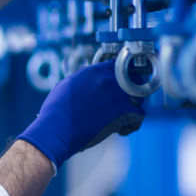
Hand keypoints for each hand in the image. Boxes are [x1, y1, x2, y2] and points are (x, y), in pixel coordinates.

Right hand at [18, 61, 144, 171]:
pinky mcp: (122, 111)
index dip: (123, 75)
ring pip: (140, 97)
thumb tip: (88, 75)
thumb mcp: (66, 86)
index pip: (118, 65)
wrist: (55, 130)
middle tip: (125, 103)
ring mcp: (116, 94)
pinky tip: (120, 130)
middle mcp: (107, 79)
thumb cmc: (55, 111)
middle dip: (132, 91)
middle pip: (134, 79)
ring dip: (133, 107)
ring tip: (122, 118)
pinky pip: (139, 115)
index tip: (122, 85)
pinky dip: (132, 124)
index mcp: (93, 71)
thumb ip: (82, 78)